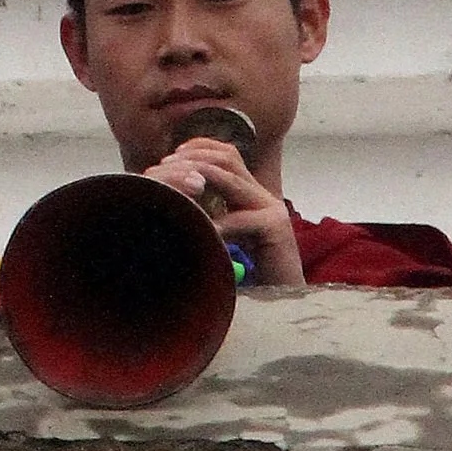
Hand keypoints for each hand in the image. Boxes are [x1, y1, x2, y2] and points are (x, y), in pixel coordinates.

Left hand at [142, 137, 304, 290]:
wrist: (285, 303)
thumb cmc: (252, 276)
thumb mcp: (228, 241)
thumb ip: (213, 222)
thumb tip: (176, 208)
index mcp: (251, 196)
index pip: (227, 154)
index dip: (199, 147)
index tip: (171, 156)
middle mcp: (262, 196)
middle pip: (228, 157)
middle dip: (194, 158)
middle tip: (166, 167)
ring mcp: (271, 209)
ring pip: (232, 179)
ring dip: (201, 177)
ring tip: (178, 186)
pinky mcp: (275, 229)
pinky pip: (242, 219)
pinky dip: (219, 223)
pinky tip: (203, 230)